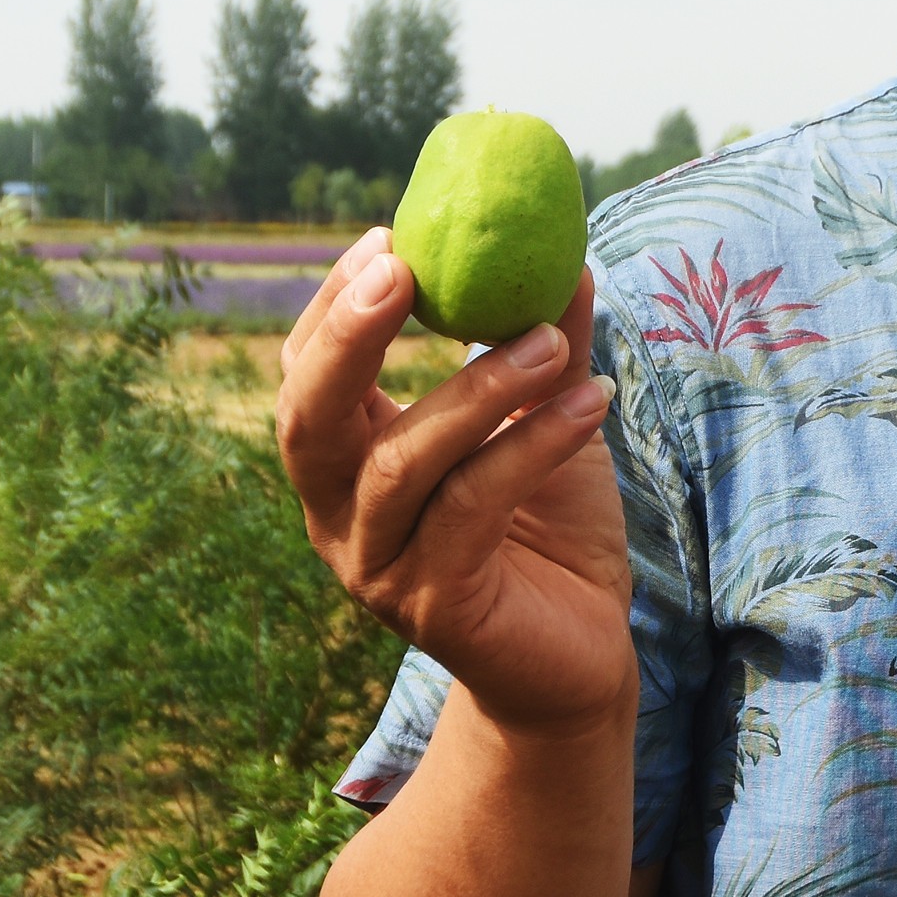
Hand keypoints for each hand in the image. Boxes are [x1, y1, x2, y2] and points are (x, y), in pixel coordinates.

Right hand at [276, 226, 633, 735]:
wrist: (578, 659)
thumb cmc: (549, 533)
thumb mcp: (543, 424)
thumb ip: (546, 349)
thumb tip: (569, 257)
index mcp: (346, 467)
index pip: (305, 376)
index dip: (334, 305)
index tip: (390, 236)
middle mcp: (341, 518)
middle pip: (306, 421)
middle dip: (347, 339)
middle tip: (404, 270)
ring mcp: (380, 569)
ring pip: (401, 464)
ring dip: (477, 389)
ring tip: (549, 339)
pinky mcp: (435, 608)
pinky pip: (474, 508)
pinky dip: (533, 445)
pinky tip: (591, 400)